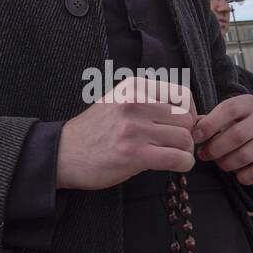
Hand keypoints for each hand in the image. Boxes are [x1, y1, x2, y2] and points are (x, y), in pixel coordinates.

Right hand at [57, 77, 198, 189]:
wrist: (63, 154)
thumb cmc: (93, 131)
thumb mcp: (118, 102)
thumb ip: (147, 101)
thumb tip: (187, 112)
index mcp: (133, 87)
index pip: (182, 94)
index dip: (190, 112)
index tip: (182, 125)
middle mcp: (135, 103)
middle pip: (186, 118)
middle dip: (187, 134)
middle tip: (177, 145)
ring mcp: (134, 129)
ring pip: (184, 139)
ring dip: (185, 151)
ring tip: (174, 156)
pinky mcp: (134, 154)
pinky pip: (177, 158)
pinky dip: (183, 164)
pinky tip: (175, 166)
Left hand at [192, 94, 252, 187]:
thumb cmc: (233, 129)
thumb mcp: (220, 120)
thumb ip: (204, 122)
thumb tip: (188, 129)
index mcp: (249, 103)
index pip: (230, 109)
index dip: (210, 124)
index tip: (195, 138)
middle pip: (238, 134)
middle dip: (216, 149)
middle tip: (205, 156)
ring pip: (247, 154)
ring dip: (228, 164)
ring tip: (221, 164)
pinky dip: (243, 177)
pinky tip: (238, 175)